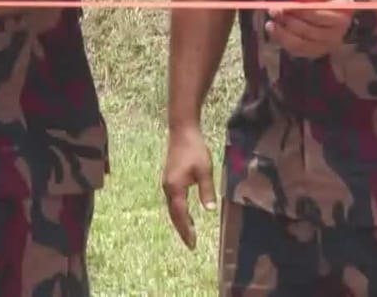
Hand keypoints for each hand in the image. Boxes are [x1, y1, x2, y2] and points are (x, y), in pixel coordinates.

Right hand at [161, 125, 216, 249]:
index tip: (193, 244)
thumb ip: (206, 191)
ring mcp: (167, 183)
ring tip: (189, 232)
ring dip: (180, 220)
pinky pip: (172, 200)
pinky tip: (184, 213)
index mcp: (175, 188)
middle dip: (182, 229)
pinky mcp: (169, 178)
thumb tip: (209, 210)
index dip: (187, 230)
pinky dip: (178, 211)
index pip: (180, 215)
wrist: (182, 132)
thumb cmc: (195, 150)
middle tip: (190, 244)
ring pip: (172, 207)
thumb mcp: (205, 171)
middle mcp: (168, 187)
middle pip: (173, 214)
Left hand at [266, 0, 354, 57]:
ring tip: (270, 24)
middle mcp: (334, 36)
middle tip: (273, 12)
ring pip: (300, 44)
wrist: (342, 19)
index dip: (297, 11)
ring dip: (282, 33)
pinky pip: (296, 51)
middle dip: (287, 21)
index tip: (283, 5)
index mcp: (339, 19)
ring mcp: (324, 47)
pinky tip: (274, 31)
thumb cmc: (331, 3)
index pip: (316, 16)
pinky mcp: (315, 53)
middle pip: (307, 31)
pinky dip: (282, 42)